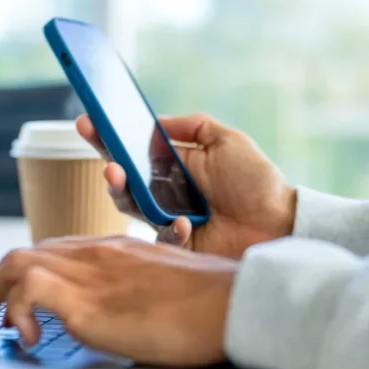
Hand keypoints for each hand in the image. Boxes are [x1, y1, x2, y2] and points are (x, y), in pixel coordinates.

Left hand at [0, 236, 237, 367]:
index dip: (13, 278)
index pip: (45, 252)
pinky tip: (26, 339)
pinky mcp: (91, 300)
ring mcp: (90, 273)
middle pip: (20, 255)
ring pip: (13, 265)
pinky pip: (29, 289)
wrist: (236, 303)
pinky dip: (14, 311)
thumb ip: (130, 293)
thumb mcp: (160, 290)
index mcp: (110, 250)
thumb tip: (113, 318)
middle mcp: (93, 255)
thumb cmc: (210, 305)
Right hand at [75, 114, 295, 258]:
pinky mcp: (175, 247)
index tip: (89, 122)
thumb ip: (192, 126)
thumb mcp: (227, 141)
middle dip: (109, 166)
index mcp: (173, 166)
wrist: (279, 224)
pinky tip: (185, 223)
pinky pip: (159, 238)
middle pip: (123, 179)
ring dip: (122, 192)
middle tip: (107, 160)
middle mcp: (164, 192)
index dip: (108, 137)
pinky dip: (170, 230)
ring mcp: (166, 220)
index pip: (132, 150)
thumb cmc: (256, 182)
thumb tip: (157, 120)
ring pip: (129, 207)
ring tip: (120, 177)